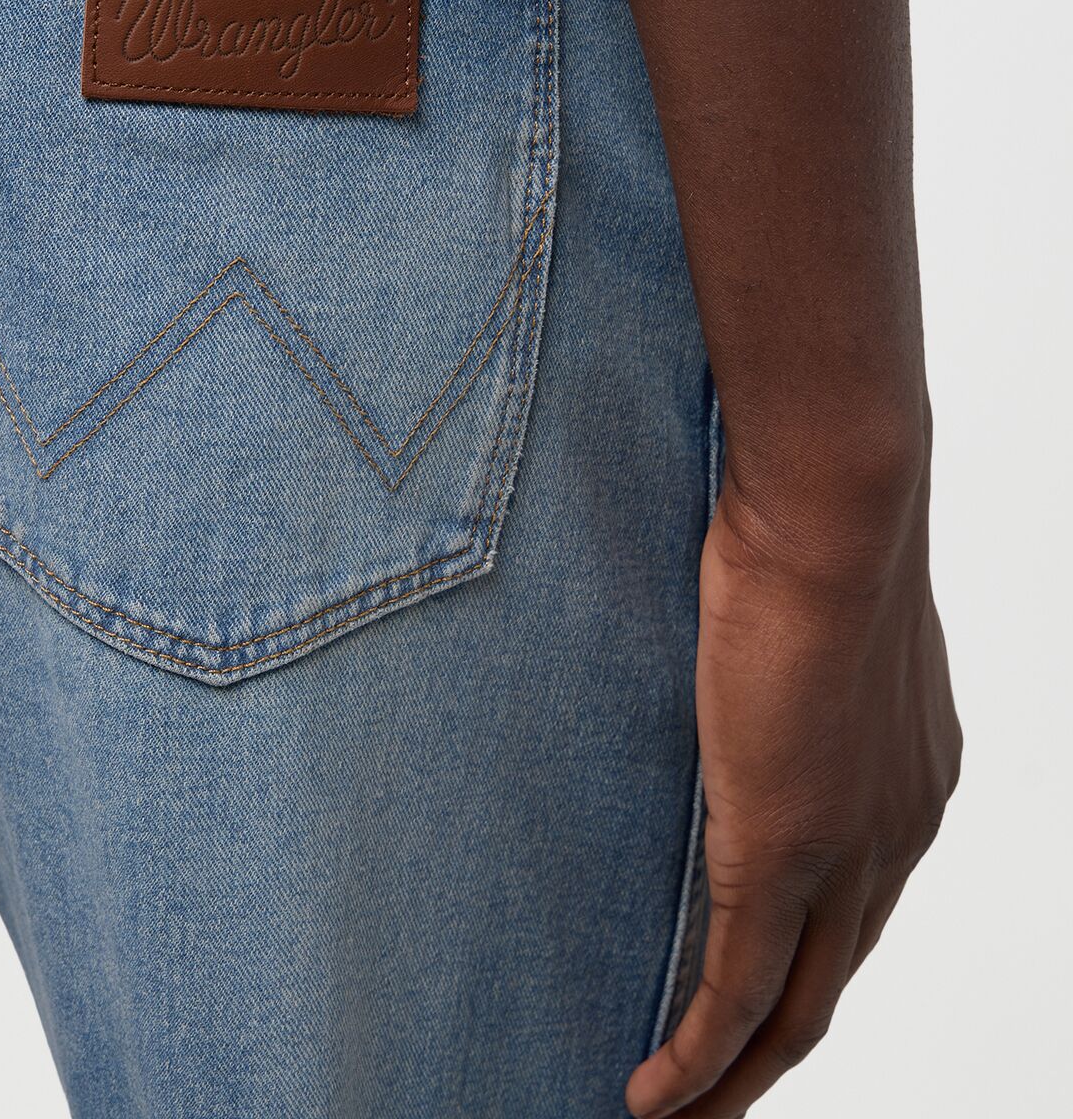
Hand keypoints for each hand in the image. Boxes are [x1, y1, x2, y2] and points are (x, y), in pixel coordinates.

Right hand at [625, 445, 960, 1117]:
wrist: (834, 508)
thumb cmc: (813, 520)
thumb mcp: (806, 608)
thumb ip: (785, 662)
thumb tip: (741, 648)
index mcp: (911, 776)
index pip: (860, 903)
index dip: (807, 958)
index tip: (751, 987)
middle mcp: (900, 830)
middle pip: (835, 977)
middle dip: (775, 1045)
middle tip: (718, 1085)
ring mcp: (850, 850)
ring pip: (795, 1005)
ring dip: (736, 1072)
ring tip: (682, 1112)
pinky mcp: (784, 853)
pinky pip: (739, 990)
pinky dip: (697, 1056)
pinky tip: (654, 1094)